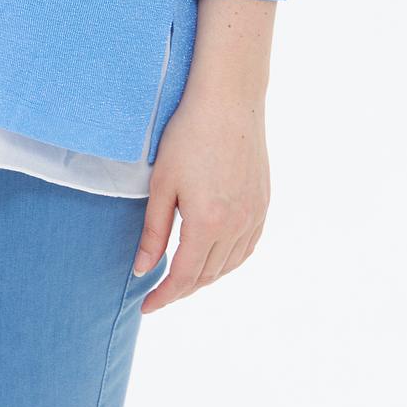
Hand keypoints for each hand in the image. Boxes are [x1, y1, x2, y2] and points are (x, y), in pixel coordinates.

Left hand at [131, 79, 270, 313]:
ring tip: (182, 276)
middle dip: (182, 289)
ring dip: (206, 276)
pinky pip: (247, 246)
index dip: (164, 296)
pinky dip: (229, 260)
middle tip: (159, 291)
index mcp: (208, 224)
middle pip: (208, 275)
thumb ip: (153, 231)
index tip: (146, 306)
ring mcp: (255, 215)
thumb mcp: (162, 183)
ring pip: (230, 264)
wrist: (229, 100)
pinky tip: (215, 255)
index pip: (184, 277)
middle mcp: (237, 226)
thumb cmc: (188, 135)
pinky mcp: (264, 203)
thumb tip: (143, 269)